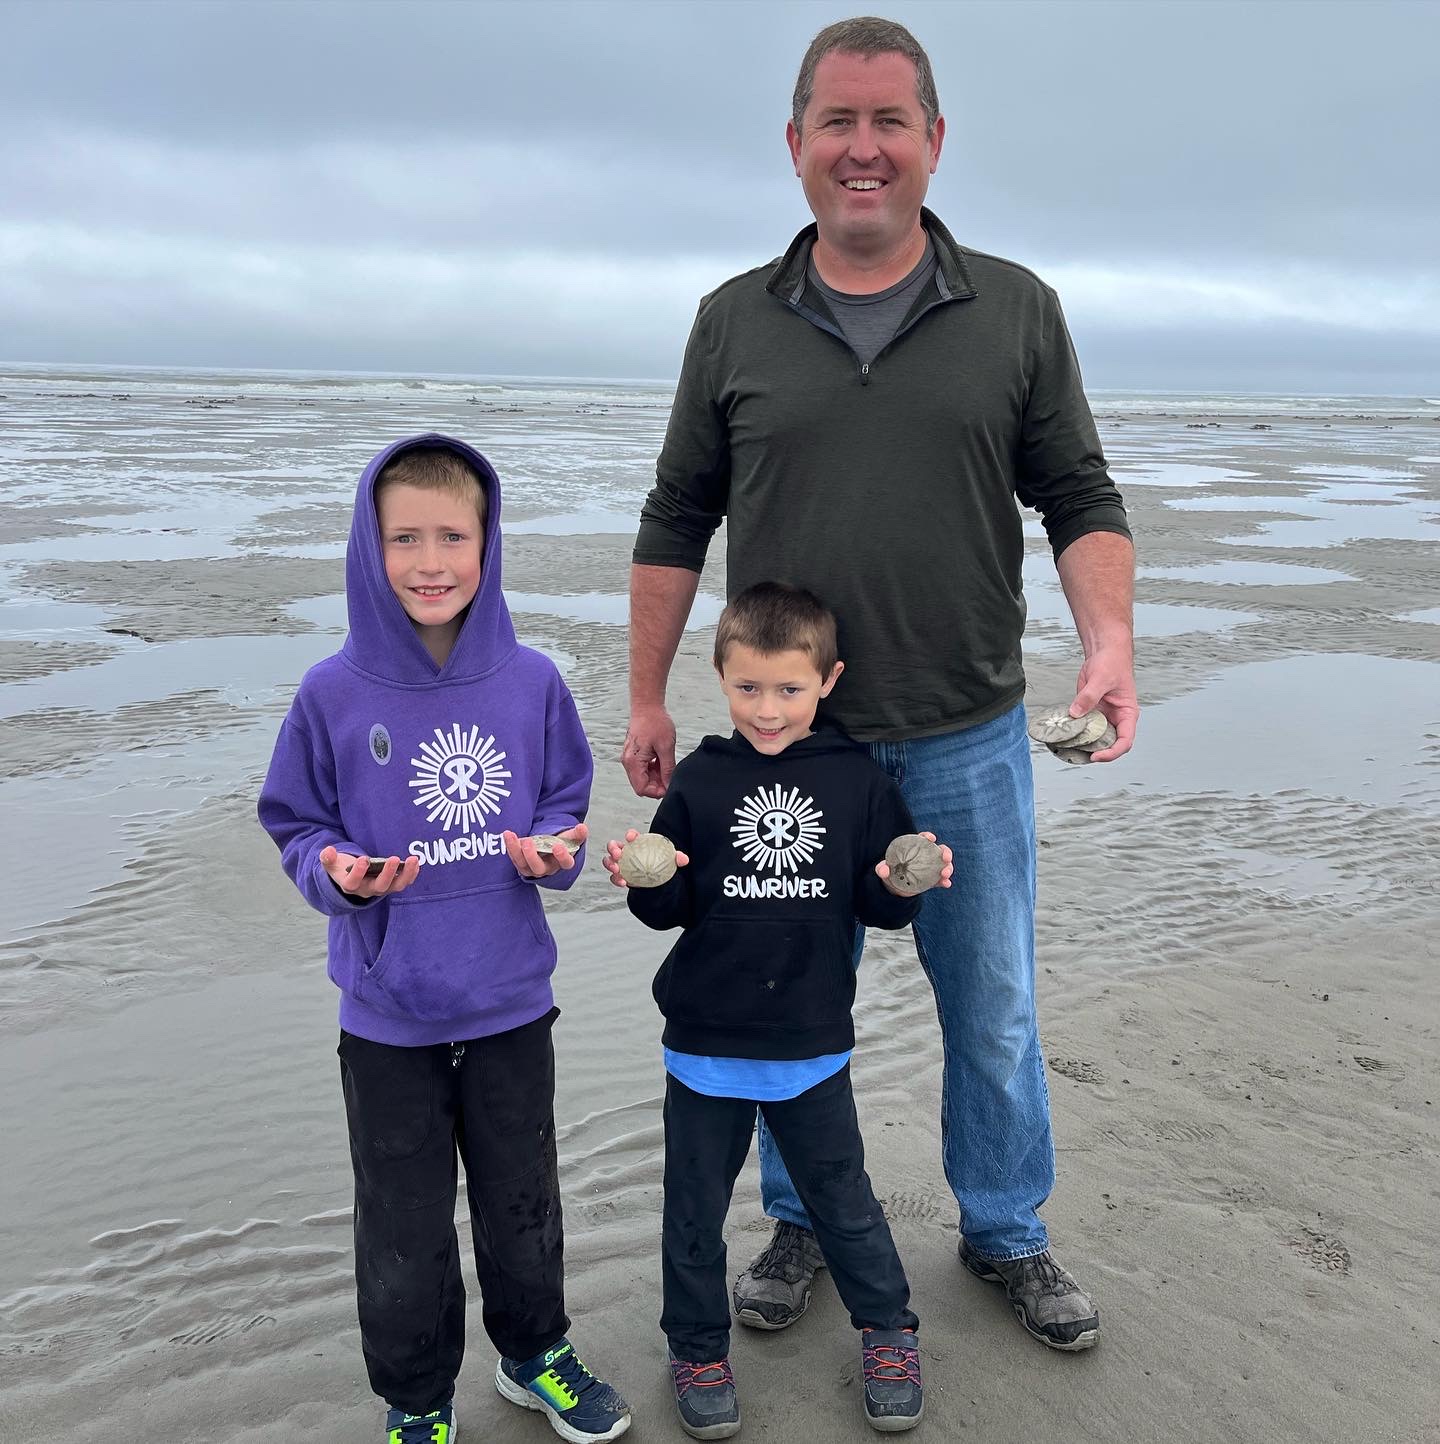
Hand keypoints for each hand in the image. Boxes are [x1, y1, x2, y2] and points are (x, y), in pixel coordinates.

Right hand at [320, 846, 419, 896]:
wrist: (350, 877)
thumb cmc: (341, 868)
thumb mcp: (331, 863)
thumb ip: (327, 858)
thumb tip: (328, 851)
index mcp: (349, 885)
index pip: (352, 883)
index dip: (358, 873)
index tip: (363, 859)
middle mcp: (366, 890)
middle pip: (379, 886)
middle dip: (388, 873)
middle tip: (394, 859)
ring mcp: (381, 888)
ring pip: (395, 886)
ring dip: (406, 874)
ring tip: (413, 859)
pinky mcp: (391, 885)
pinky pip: (403, 882)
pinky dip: (411, 874)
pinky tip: (416, 862)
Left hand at [503, 825, 587, 879]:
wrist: (549, 846)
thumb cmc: (561, 842)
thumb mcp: (570, 837)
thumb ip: (577, 833)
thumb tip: (583, 828)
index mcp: (563, 862)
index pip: (565, 864)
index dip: (562, 857)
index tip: (558, 846)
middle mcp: (548, 868)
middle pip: (539, 868)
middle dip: (532, 856)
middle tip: (529, 842)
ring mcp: (533, 868)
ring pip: (523, 865)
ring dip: (516, 851)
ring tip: (511, 836)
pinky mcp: (522, 865)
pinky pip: (515, 858)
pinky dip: (510, 847)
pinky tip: (508, 834)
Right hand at [601, 828, 689, 888]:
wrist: (658, 882)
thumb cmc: (661, 865)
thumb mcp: (670, 861)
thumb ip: (676, 858)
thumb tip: (683, 859)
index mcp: (638, 844)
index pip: (632, 836)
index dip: (630, 834)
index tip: (631, 837)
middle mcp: (627, 852)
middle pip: (614, 846)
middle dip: (612, 848)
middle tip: (618, 854)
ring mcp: (621, 864)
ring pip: (609, 860)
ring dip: (609, 863)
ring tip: (616, 869)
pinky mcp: (620, 876)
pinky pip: (614, 877)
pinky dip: (615, 879)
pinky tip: (623, 882)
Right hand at [621, 705, 676, 798]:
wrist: (647, 706)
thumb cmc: (655, 722)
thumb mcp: (666, 747)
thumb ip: (667, 769)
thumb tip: (669, 785)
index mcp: (633, 761)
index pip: (642, 788)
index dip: (656, 792)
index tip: (669, 786)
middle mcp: (628, 762)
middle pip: (641, 785)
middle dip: (657, 785)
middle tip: (671, 776)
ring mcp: (630, 758)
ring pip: (642, 777)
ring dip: (656, 777)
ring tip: (667, 766)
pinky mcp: (634, 754)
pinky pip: (642, 769)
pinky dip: (653, 769)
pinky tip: (662, 761)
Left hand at [875, 832, 952, 895]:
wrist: (894, 888)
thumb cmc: (890, 873)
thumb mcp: (883, 870)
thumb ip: (882, 869)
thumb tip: (884, 870)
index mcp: (915, 848)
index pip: (923, 839)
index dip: (928, 836)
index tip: (931, 838)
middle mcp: (926, 856)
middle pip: (940, 850)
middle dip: (946, 852)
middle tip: (945, 858)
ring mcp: (932, 868)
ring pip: (944, 865)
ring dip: (948, 868)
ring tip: (945, 874)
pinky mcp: (933, 881)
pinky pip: (941, 880)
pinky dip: (945, 881)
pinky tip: (947, 884)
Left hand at [1069, 644, 1137, 761]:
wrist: (1104, 652)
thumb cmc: (1112, 663)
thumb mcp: (1101, 679)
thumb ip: (1088, 697)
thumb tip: (1075, 713)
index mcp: (1127, 714)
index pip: (1125, 741)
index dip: (1112, 752)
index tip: (1096, 756)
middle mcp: (1116, 719)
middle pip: (1109, 744)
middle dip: (1095, 752)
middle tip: (1077, 755)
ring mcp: (1103, 717)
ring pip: (1095, 738)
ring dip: (1082, 744)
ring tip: (1067, 749)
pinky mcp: (1090, 712)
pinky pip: (1083, 727)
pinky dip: (1073, 733)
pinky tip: (1062, 735)